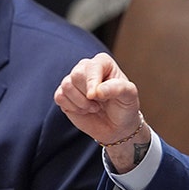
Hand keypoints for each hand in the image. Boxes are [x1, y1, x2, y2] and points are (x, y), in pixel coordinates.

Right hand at [54, 53, 149, 170]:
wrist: (116, 126)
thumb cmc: (124, 107)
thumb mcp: (129, 96)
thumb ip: (117, 88)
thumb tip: (97, 90)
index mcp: (103, 62)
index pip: (91, 67)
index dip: (92, 82)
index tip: (97, 97)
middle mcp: (86, 68)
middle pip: (76, 75)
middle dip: (87, 95)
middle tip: (100, 103)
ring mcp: (73, 81)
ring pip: (66, 86)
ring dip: (81, 103)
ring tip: (94, 107)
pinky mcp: (64, 94)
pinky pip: (59, 97)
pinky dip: (72, 107)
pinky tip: (84, 110)